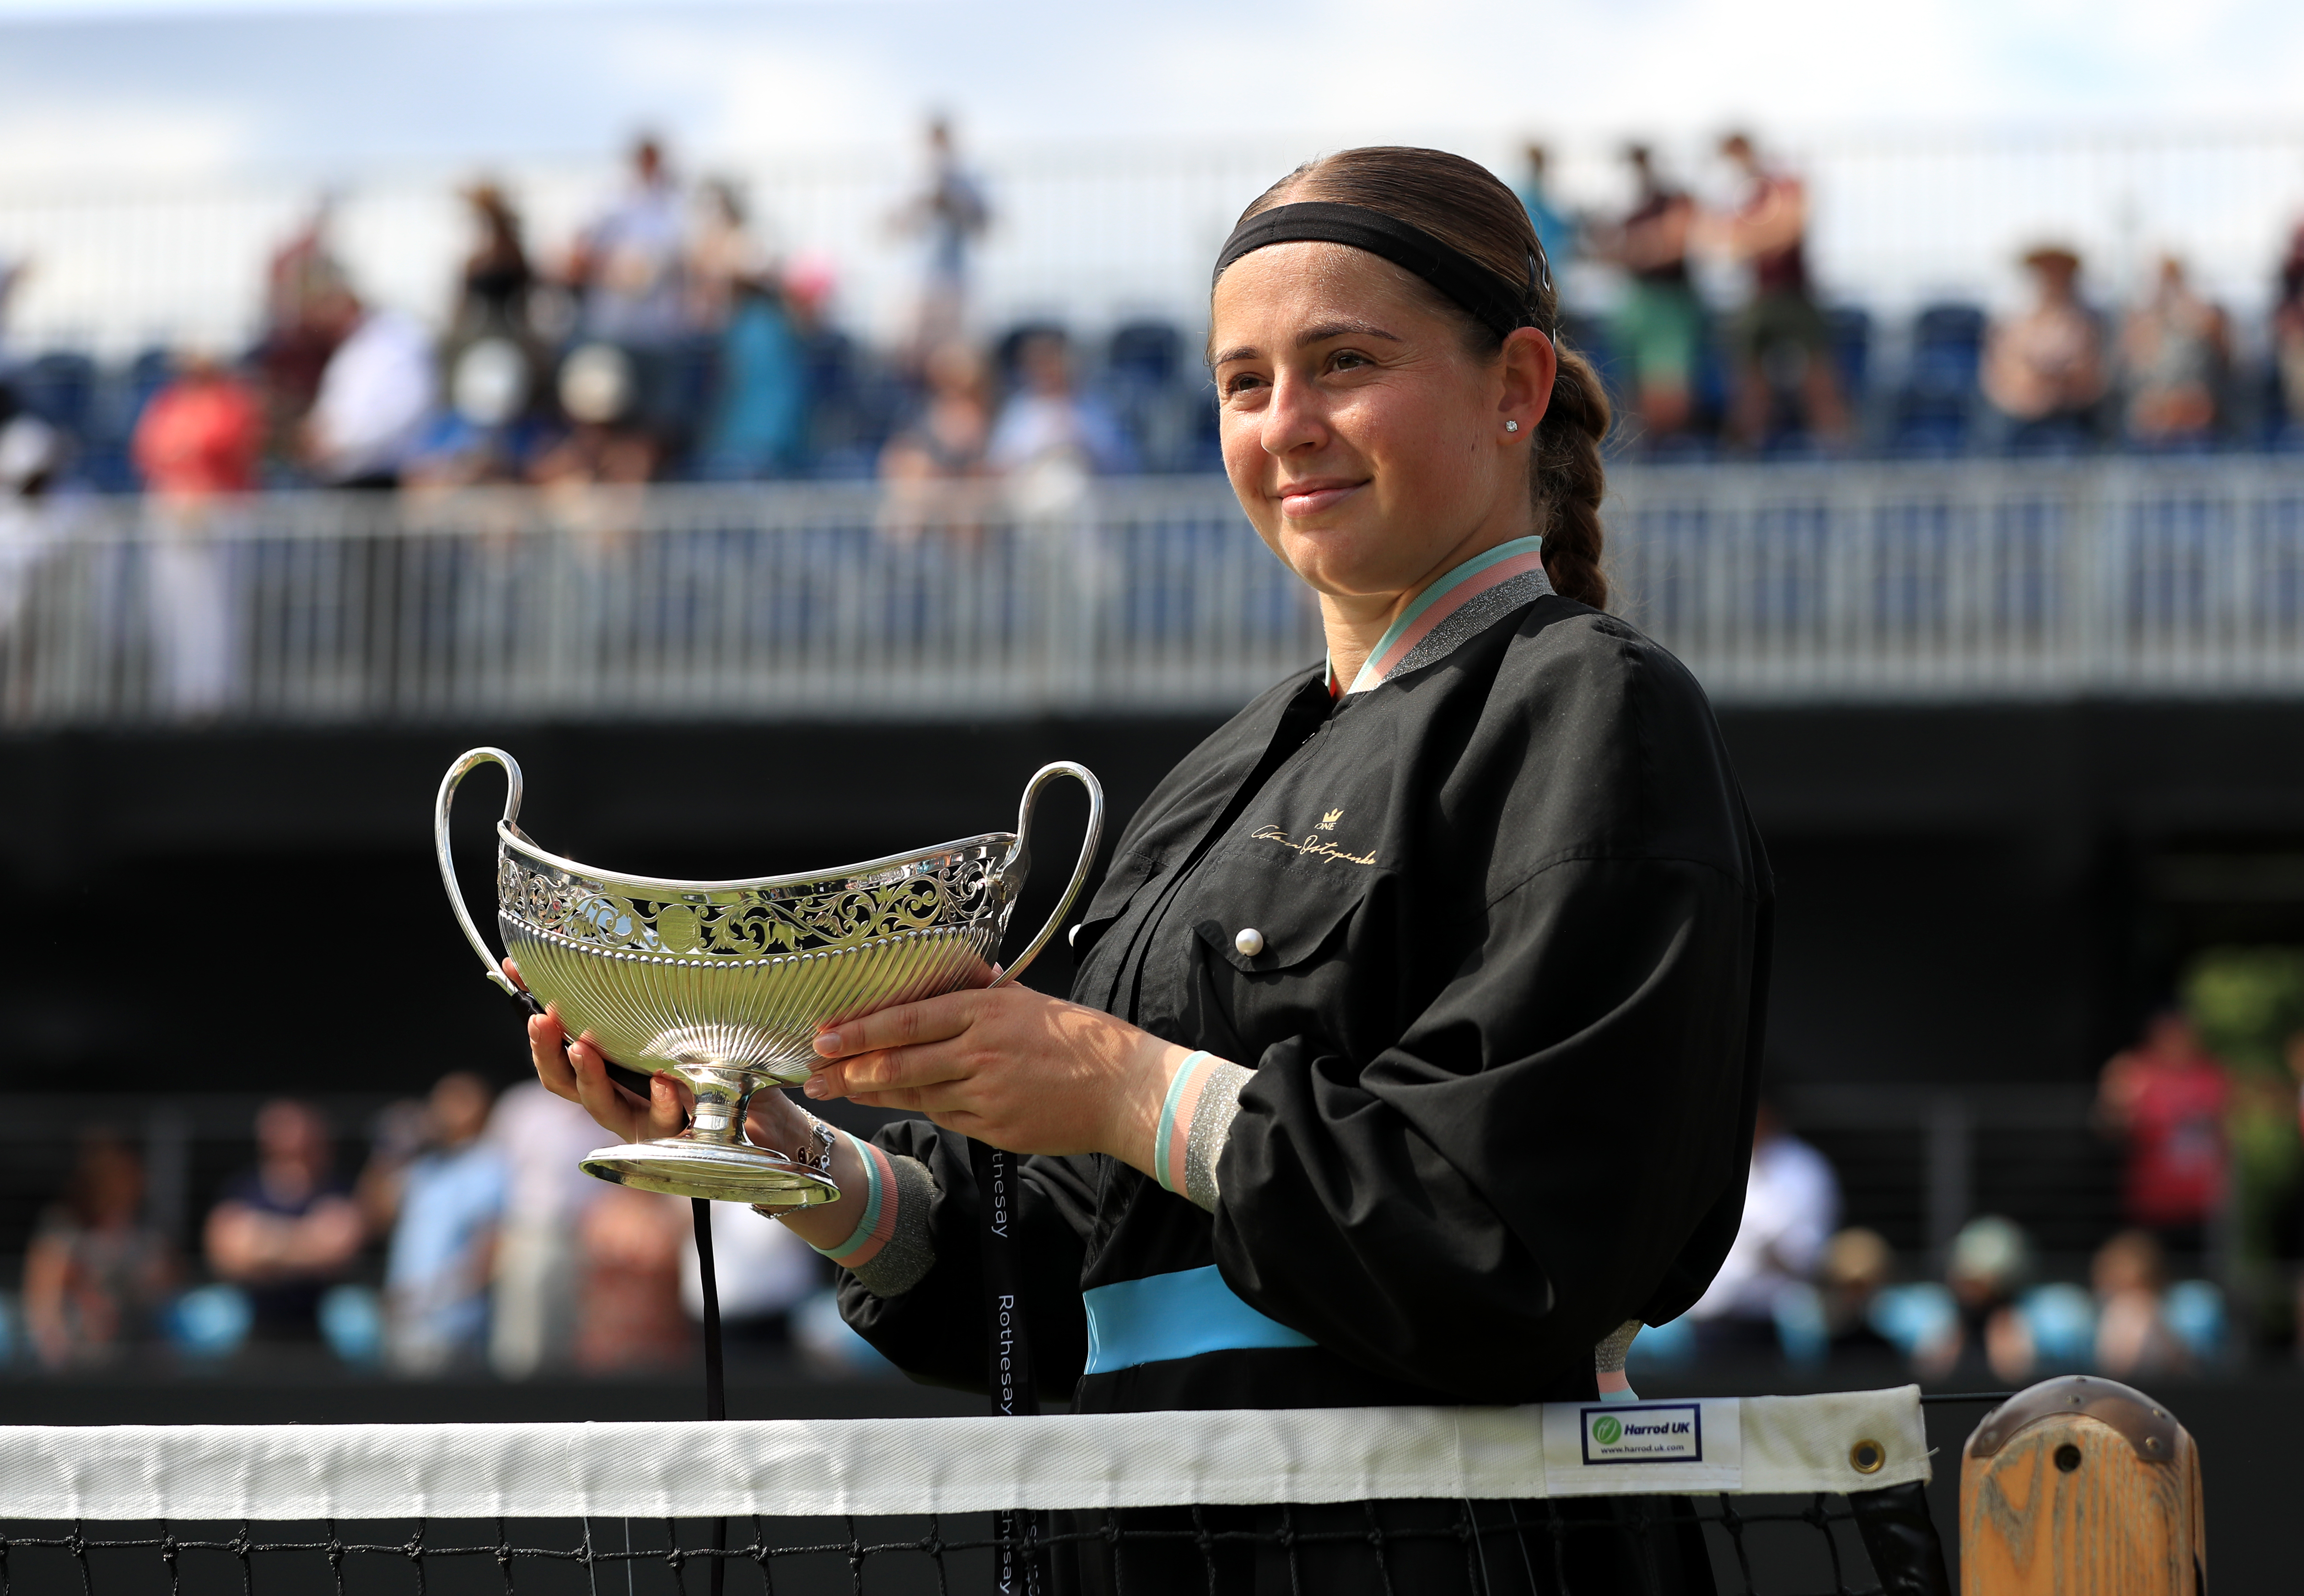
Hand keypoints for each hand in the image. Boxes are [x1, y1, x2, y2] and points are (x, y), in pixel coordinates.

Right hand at [511, 959, 868, 1249]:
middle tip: (542, 1018)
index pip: (558, 1042)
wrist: (765, 1114)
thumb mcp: (684, 1025)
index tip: (514, 972)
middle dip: (547, 1049)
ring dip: (588, 1075)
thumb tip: (620, 950)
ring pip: (598, 1103)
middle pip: (561, 1080)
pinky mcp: (672, 1138)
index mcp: (609, 1067)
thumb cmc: (719, 1066)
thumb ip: (649, 1001)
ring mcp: (639, 1121)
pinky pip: (660, 1120)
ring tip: (586, 1046)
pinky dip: (659, 1100)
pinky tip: (664, 1079)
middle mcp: (616, 1097)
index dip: (533, 1009)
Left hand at [805, 985, 1193, 1175]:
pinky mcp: (994, 1129)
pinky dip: (925, 1109)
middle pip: (899, 1064)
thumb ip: (984, 993)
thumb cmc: (1079, 1040)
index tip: (824, 1036)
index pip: (906, 1020)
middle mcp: (978, 1052)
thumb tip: (950, 979)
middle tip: (815, 1075)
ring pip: (916, 1095)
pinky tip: (904, 1104)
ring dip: (875, 1094)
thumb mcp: (1028, 1002)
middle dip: (850, 1070)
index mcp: (984, 1012)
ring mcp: (985, 1095)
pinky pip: (947, 1118)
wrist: (1123, 1089)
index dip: (860, 1031)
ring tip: (843, 1091)